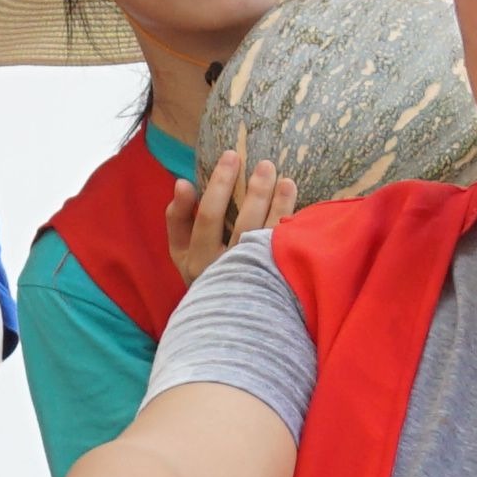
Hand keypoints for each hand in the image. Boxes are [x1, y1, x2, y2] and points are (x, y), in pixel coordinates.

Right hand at [170, 155, 296, 283]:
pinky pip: (287, 249)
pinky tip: (298, 208)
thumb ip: (177, 217)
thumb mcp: (181, 250)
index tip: (231, 156)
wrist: (230, 319)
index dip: (219, 184)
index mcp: (198, 260)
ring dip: (279, 204)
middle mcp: (226, 270)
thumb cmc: (205, 273)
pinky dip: (292, 225)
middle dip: (256, 190)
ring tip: (285, 180)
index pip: (208, 216)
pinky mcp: (276, 283)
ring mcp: (253, 278)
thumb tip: (182, 183)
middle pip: (244, 224)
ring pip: (269, 235)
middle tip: (265, 164)